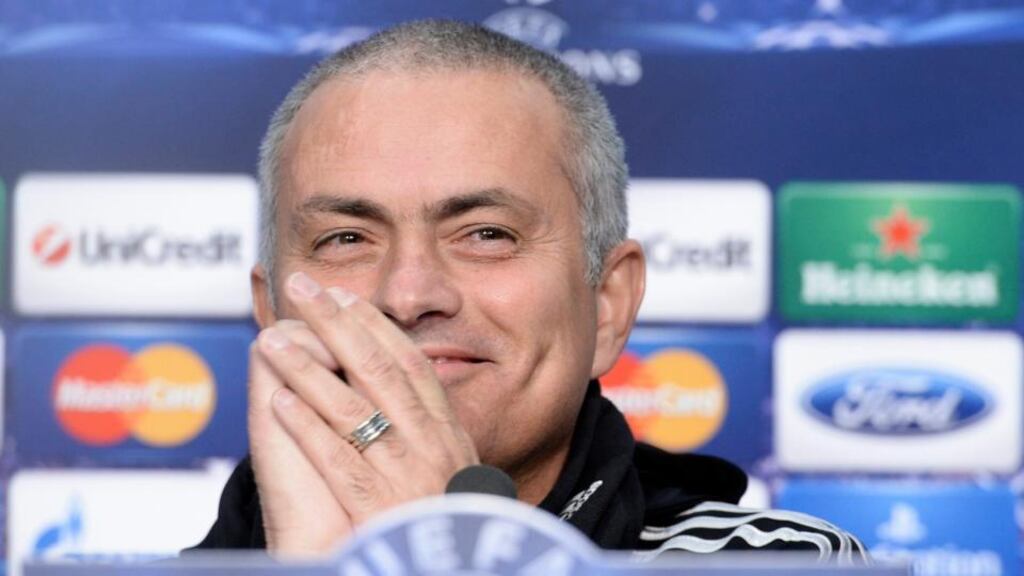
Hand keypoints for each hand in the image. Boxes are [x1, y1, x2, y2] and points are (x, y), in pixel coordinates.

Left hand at [254, 273, 479, 547]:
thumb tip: (403, 387)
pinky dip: (307, 428)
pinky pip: (336, 459)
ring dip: (309, 370)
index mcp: (447, 432)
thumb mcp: (454, 469)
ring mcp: (402, 475)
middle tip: (305, 289)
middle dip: (337, 325)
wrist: (448, 573)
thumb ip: (432, 429)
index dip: (374, 326)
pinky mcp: (374, 509)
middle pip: (379, 371)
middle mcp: (428, 446)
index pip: (409, 364)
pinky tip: (278, 401)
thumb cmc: (446, 525)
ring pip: (352, 409)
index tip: (344, 297)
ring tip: (275, 340)